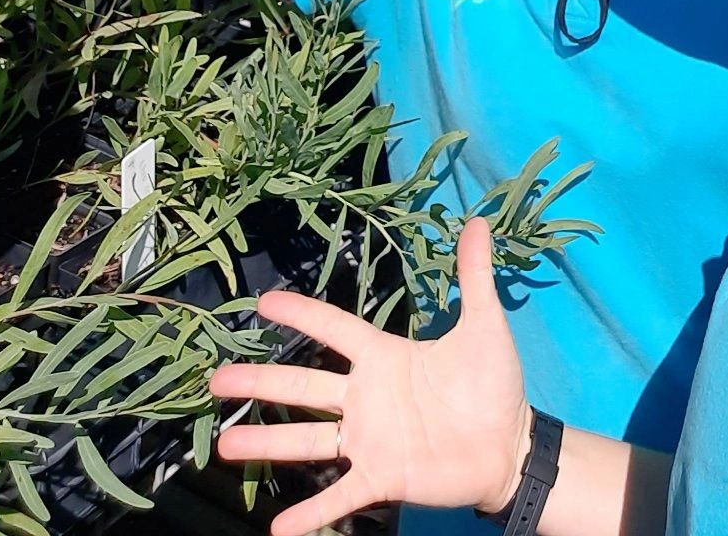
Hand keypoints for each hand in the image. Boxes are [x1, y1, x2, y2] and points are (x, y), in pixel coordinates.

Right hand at [211, 217, 530, 535]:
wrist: (510, 446)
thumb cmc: (493, 384)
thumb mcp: (484, 326)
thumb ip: (474, 277)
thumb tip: (477, 222)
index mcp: (385, 357)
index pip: (334, 329)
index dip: (302, 314)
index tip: (262, 301)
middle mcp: (367, 397)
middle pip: (304, 386)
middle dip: (260, 382)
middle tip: (216, 380)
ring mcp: (370, 440)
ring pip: (307, 440)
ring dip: (267, 445)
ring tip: (224, 447)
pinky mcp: (381, 478)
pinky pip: (338, 498)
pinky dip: (310, 514)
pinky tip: (277, 529)